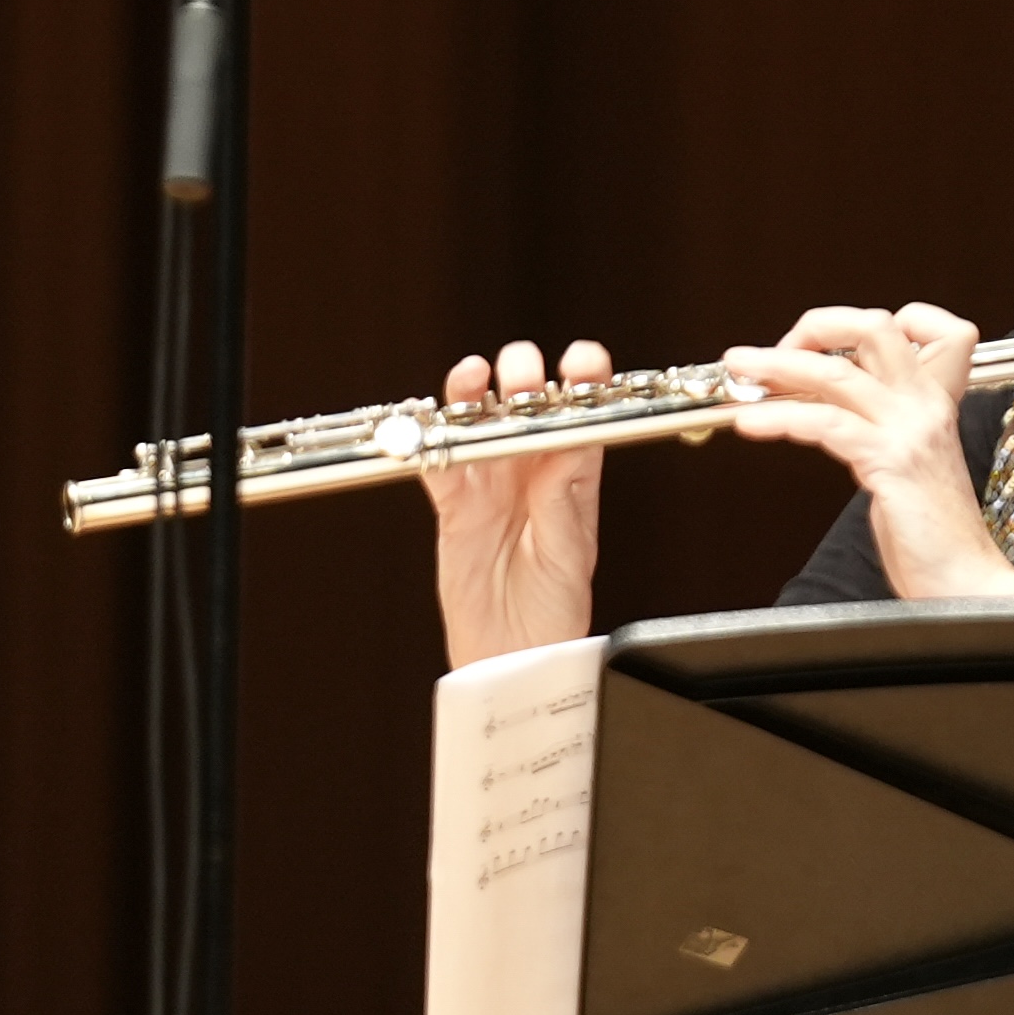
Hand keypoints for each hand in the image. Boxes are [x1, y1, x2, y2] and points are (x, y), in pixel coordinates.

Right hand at [426, 337, 613, 667]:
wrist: (514, 653)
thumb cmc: (556, 606)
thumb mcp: (571, 553)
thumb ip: (562, 501)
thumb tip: (564, 451)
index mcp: (573, 472)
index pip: (581, 411)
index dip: (584, 378)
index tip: (583, 361)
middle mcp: (531, 466)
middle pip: (525, 402)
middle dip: (524, 378)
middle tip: (525, 379)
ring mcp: (490, 481)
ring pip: (477, 420)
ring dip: (475, 392)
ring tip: (477, 378)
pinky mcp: (453, 504)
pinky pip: (437, 463)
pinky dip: (430, 440)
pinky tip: (431, 420)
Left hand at [724, 303, 1013, 601]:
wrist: (965, 584)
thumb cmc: (933, 537)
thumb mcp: (906, 467)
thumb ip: (877, 430)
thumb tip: (823, 410)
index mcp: (934, 402)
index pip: (918, 327)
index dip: (864, 325)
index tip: (818, 345)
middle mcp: (926, 406)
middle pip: (873, 327)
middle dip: (815, 325)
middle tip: (771, 351)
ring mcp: (911, 430)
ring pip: (837, 371)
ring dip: (776, 363)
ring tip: (738, 367)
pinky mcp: (892, 462)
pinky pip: (825, 422)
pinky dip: (779, 416)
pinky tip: (749, 422)